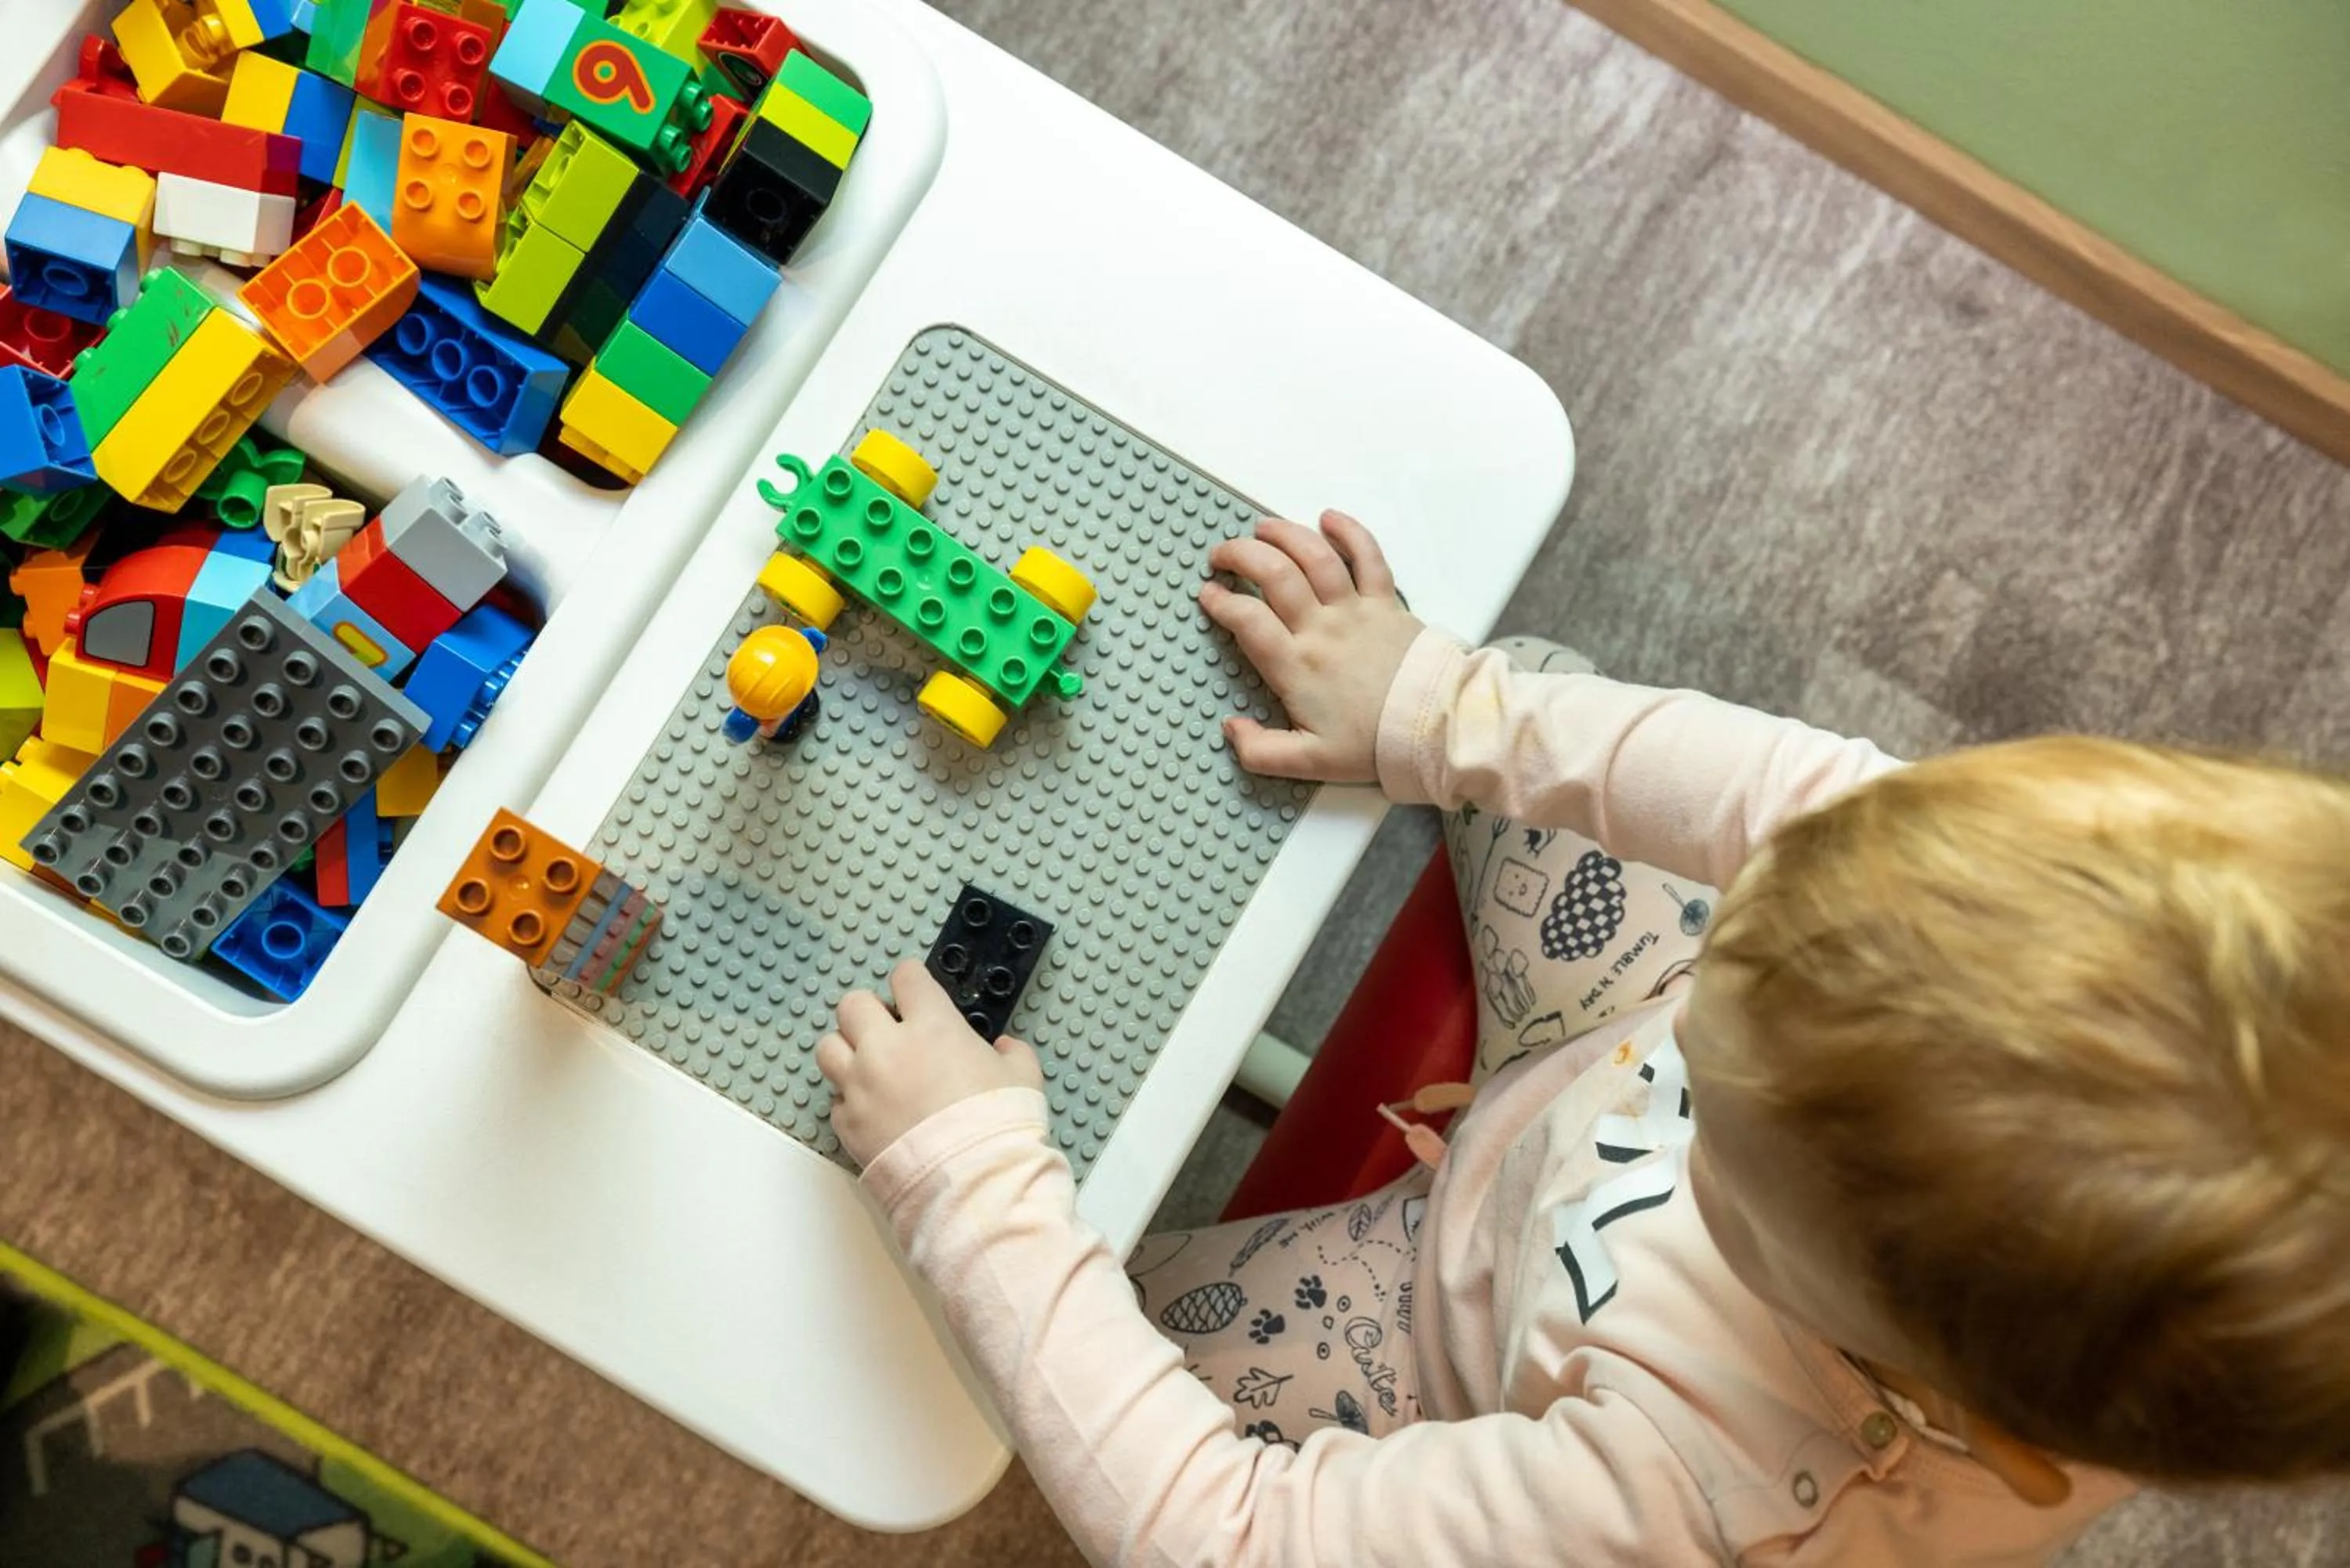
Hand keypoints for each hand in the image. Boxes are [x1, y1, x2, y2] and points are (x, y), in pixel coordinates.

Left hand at [817, 959, 1044, 1166]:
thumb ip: (1011, 1053)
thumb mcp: (1022, 1077)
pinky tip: (872, 1109)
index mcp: (931, 1025)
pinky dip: (850, 1100)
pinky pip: (835, 1099)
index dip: (911, 981)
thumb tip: (1004, 1048)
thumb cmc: (999, 1125)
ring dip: (847, 1051)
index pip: (906, 977)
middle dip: (870, 1012)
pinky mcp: (847, 1123)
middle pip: (853, 1004)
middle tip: (888, 1030)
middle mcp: (886, 1048)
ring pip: (828, 1047)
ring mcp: (860, 1086)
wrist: (972, 1182)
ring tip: (869, 1066)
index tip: (915, 990)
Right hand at [1200, 512, 1423, 781]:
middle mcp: (1322, 629)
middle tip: (1222, 555)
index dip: (1220, 602)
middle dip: (1240, 555)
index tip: (1208, 595)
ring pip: (1314, 555)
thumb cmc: (1374, 743)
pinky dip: (1349, 531)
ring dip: (1284, 534)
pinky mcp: (1386, 602)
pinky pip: (1368, 556)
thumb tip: (1230, 728)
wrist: (1435, 728)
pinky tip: (1329, 517)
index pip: (1247, 620)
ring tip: (1262, 529)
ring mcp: (1355, 610)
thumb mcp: (1310, 763)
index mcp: (1297, 666)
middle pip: (1274, 574)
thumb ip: (1261, 751)